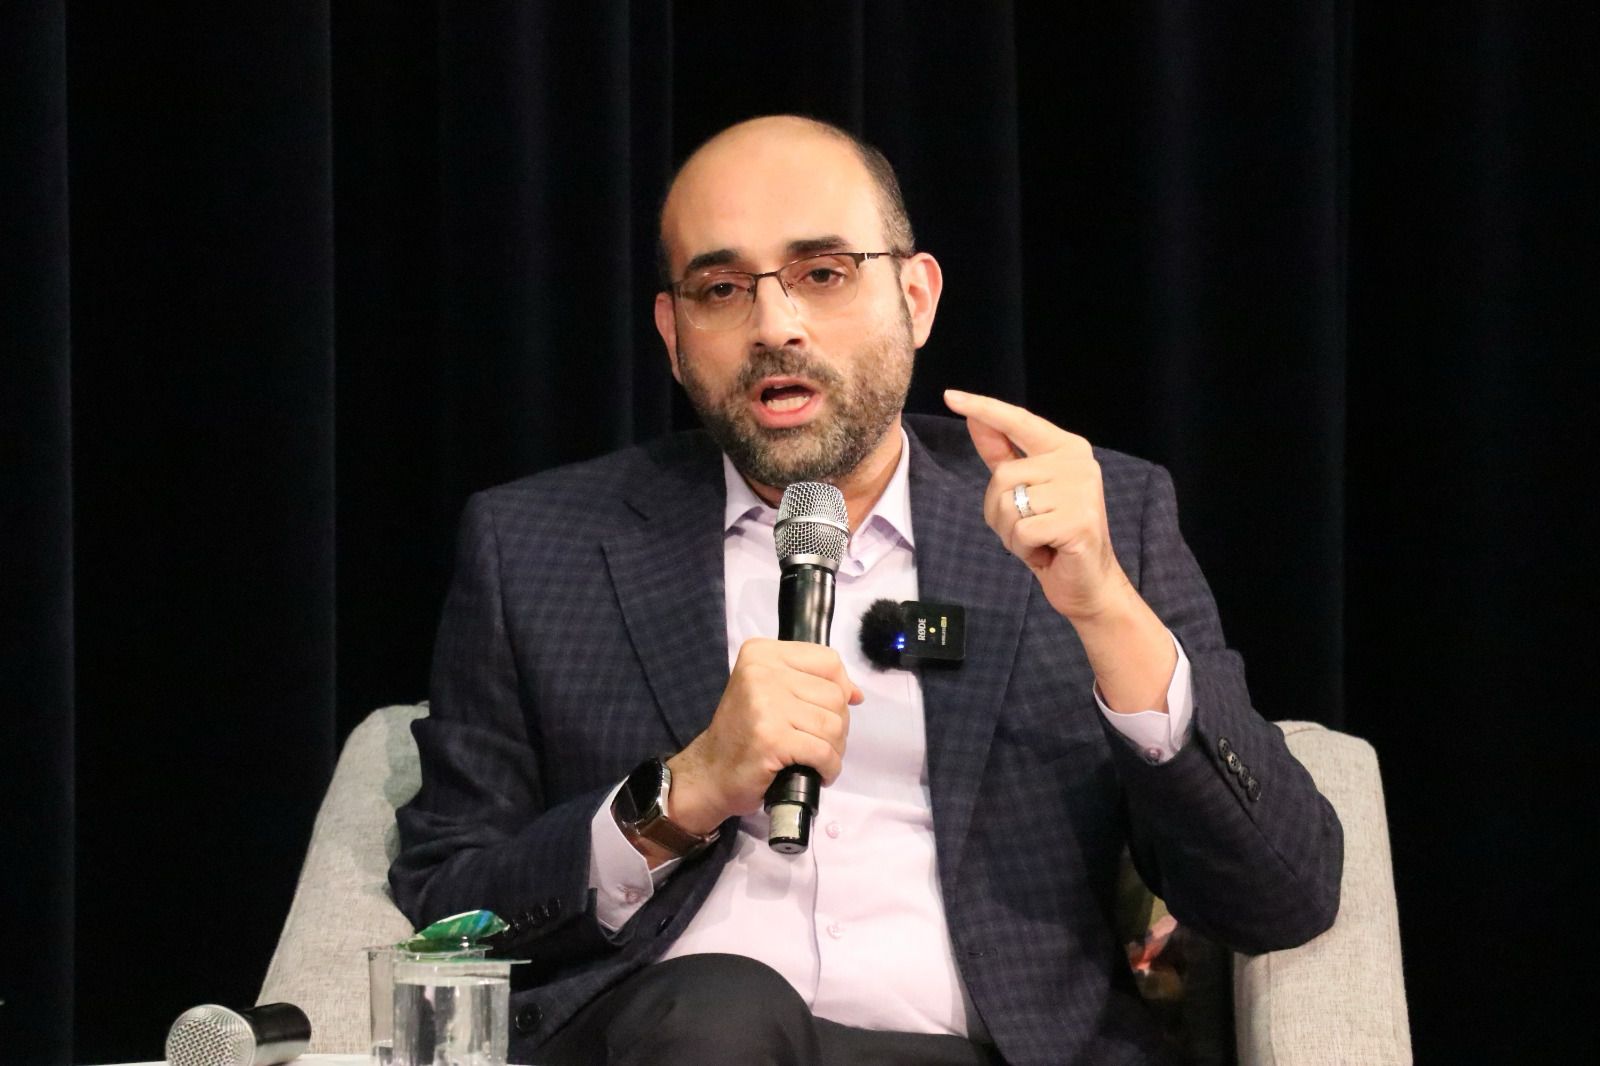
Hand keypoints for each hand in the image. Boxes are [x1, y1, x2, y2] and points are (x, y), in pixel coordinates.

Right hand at [666, 638, 862, 834]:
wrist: (711, 773)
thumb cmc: (744, 733)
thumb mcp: (772, 693)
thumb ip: (811, 684)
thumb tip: (856, 694)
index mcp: (761, 653)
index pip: (829, 661)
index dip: (839, 688)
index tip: (826, 710)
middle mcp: (761, 672)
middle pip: (835, 694)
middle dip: (837, 724)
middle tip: (817, 741)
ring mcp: (766, 705)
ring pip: (833, 724)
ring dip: (834, 748)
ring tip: (816, 757)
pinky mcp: (772, 739)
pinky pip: (824, 752)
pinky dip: (829, 768)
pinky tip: (818, 773)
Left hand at [943, 389, 1134, 622]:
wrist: (1088, 582)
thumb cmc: (1053, 536)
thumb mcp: (1025, 491)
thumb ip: (1003, 454)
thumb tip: (975, 420)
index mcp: (1066, 448)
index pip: (1018, 421)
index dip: (984, 408)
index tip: (951, 396)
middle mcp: (1077, 462)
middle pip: (1003, 476)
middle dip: (1000, 511)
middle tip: (1028, 528)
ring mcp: (1081, 490)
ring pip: (1008, 505)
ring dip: (1011, 533)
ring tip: (1039, 540)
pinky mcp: (1077, 520)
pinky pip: (1021, 531)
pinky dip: (1022, 549)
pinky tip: (1045, 552)